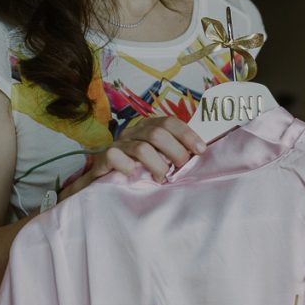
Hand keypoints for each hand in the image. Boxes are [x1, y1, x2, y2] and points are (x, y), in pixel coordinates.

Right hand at [59, 116, 204, 199]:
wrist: (105, 182)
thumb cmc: (140, 170)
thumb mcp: (161, 158)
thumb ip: (176, 152)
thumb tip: (202, 152)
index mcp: (149, 127)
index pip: (169, 122)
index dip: (187, 135)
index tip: (201, 150)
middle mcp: (133, 132)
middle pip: (158, 133)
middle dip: (176, 151)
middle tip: (181, 167)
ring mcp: (118, 144)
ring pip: (142, 148)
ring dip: (158, 165)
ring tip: (162, 178)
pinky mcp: (103, 158)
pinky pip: (115, 157)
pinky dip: (129, 167)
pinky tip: (135, 175)